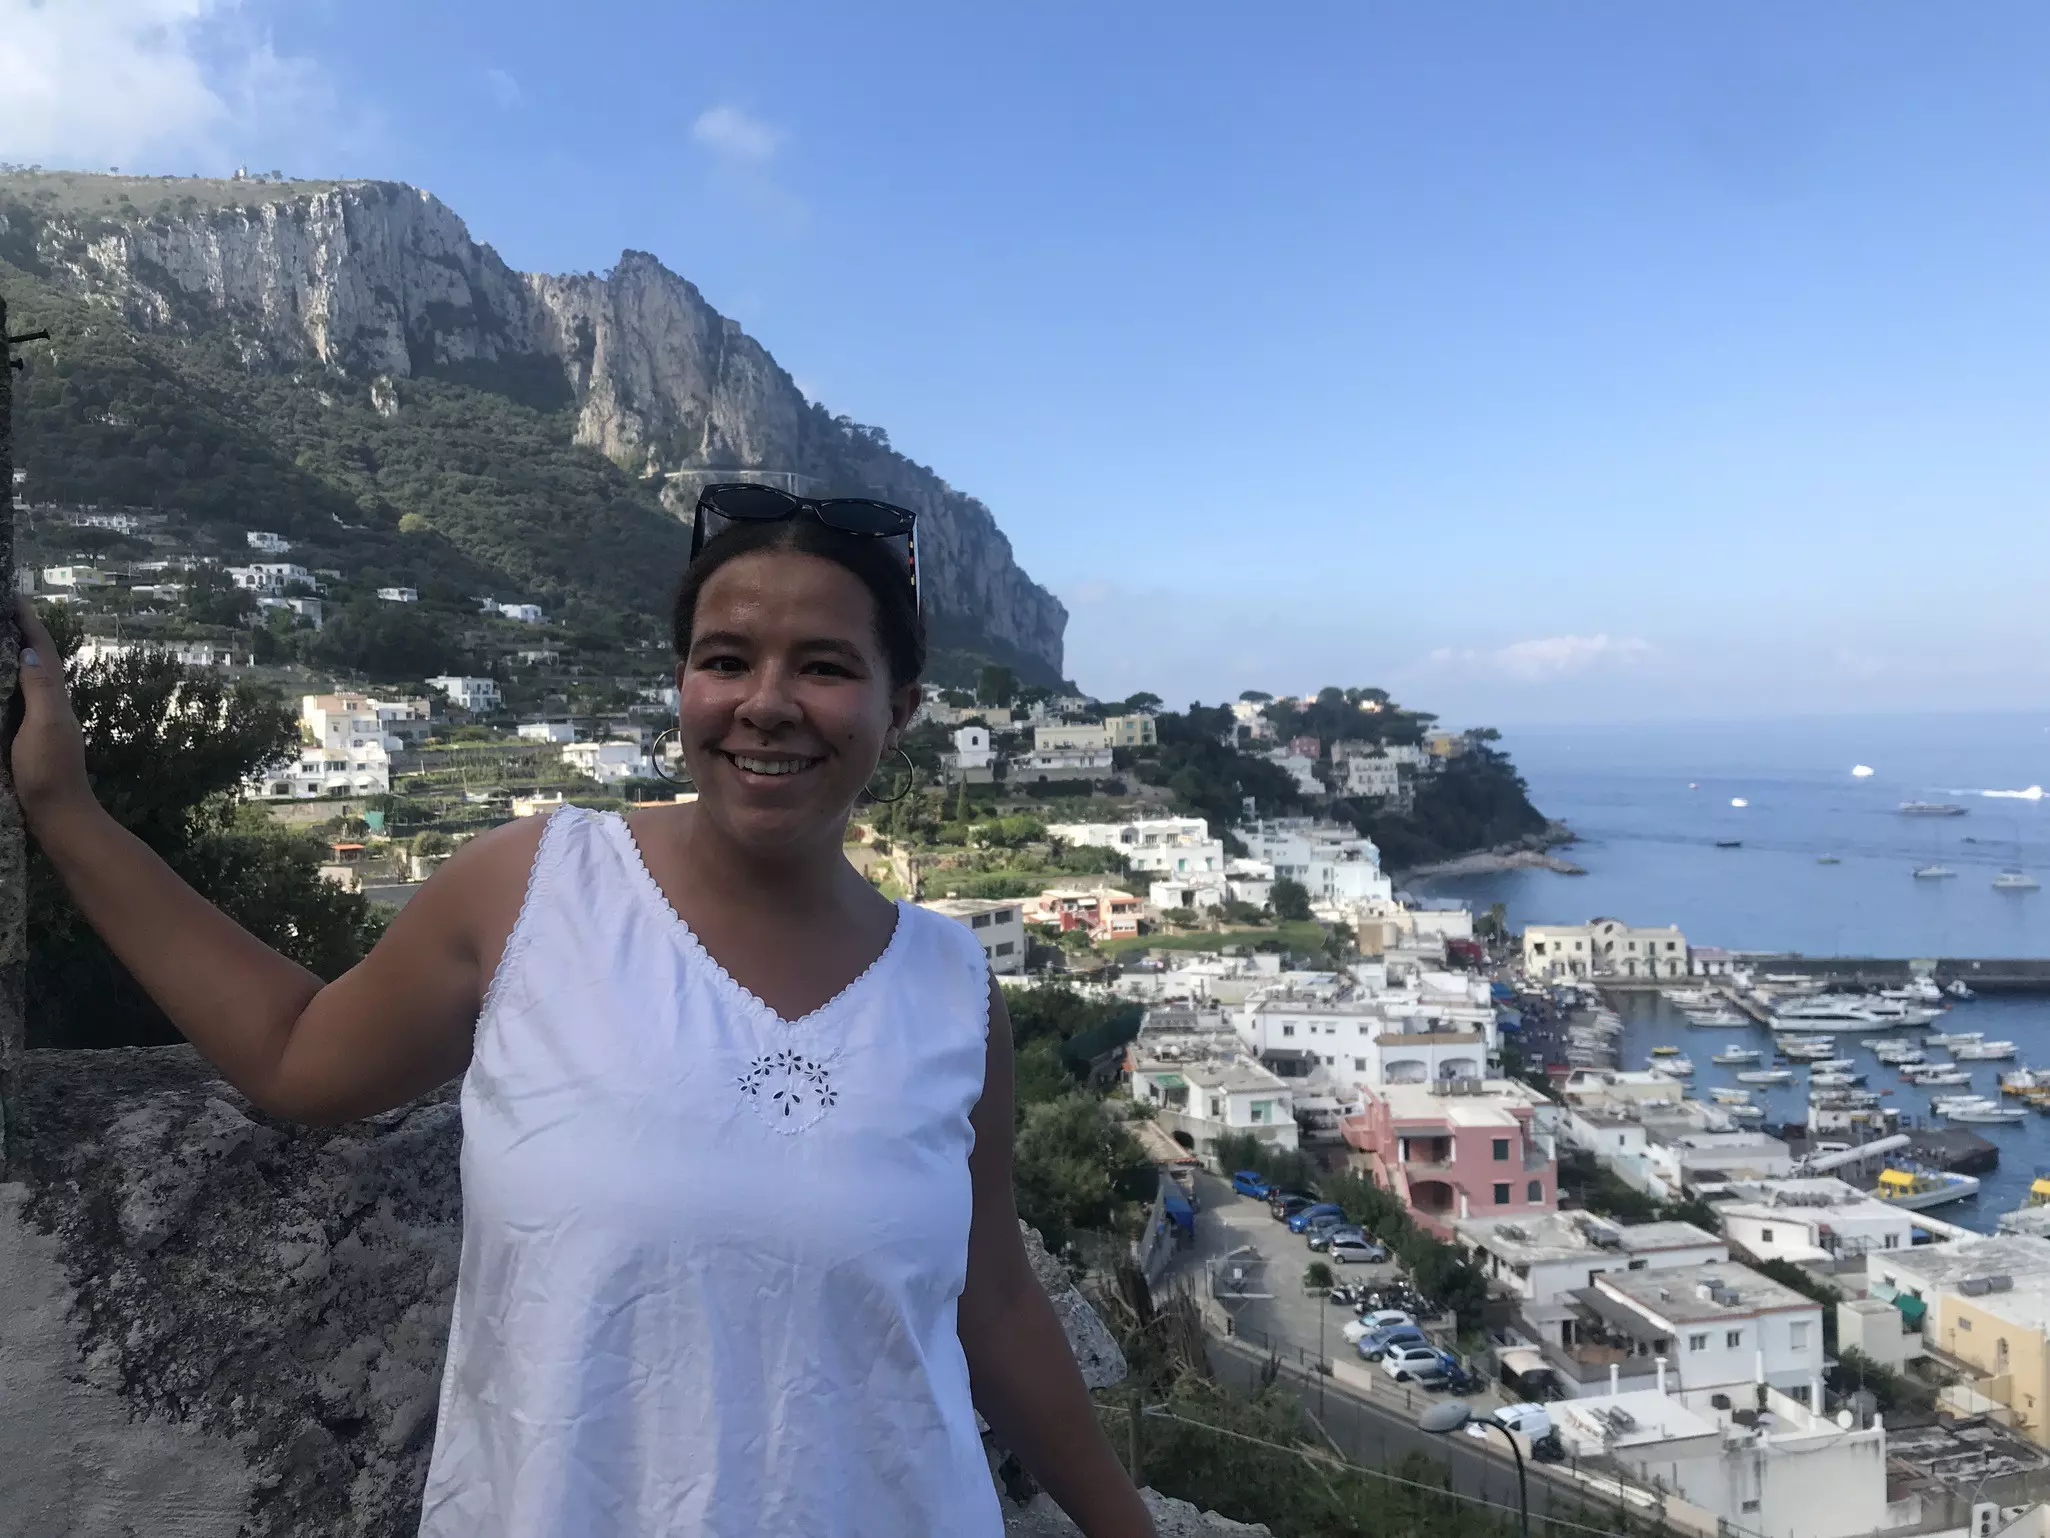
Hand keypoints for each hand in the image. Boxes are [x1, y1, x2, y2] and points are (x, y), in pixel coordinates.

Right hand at [7, 597, 95, 821]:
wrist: (59, 815)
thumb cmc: (50, 771)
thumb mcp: (44, 726)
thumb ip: (40, 688)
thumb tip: (27, 652)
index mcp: (54, 697)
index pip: (41, 651)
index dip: (29, 624)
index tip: (15, 597)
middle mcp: (51, 704)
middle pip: (36, 659)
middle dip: (21, 632)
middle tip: (4, 609)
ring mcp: (42, 721)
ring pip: (27, 677)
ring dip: (14, 654)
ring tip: (0, 634)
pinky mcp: (30, 737)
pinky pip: (17, 697)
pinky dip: (8, 680)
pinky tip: (1, 682)